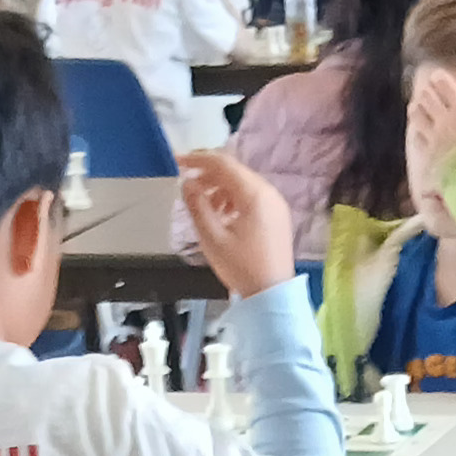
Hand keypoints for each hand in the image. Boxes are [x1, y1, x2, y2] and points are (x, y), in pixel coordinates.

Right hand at [176, 146, 293, 299]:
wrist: (272, 296)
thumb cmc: (243, 269)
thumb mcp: (213, 239)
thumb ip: (197, 207)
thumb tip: (186, 184)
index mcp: (254, 194)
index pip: (223, 163)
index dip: (198, 159)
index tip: (178, 161)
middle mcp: (269, 192)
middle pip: (234, 171)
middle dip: (208, 175)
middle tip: (187, 186)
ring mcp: (275, 203)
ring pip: (243, 184)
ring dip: (219, 189)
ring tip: (203, 207)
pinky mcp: (277, 215)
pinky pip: (252, 197)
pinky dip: (233, 199)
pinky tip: (221, 215)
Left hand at [406, 63, 455, 175]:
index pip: (442, 83)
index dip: (440, 78)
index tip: (442, 79)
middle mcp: (444, 119)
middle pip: (426, 95)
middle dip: (428, 91)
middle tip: (433, 93)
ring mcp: (433, 137)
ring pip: (416, 113)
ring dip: (419, 107)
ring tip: (424, 108)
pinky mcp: (428, 154)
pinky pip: (417, 135)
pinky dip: (418, 129)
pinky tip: (423, 130)